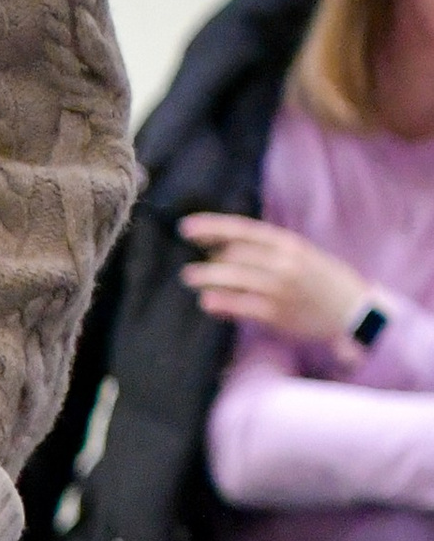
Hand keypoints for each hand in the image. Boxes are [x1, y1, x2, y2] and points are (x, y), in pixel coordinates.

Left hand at [178, 212, 369, 347]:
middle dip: (209, 257)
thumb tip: (224, 250)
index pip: (244, 230)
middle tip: (191, 258)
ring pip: (236, 278)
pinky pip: (243, 306)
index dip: (213, 227)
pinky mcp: (278, 313)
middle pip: (235, 253)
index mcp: (289, 244)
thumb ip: (267, 252)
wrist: (355, 311)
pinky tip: (206, 301)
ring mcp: (281, 288)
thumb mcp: (301, 256)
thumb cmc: (323, 281)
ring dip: (207, 277)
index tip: (187, 227)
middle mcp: (284, 263)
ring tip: (189, 277)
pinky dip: (222, 302)